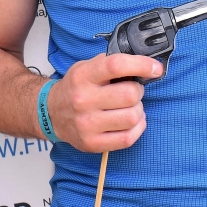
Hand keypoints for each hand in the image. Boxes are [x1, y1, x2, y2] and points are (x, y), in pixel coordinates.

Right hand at [46, 53, 160, 151]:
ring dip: (138, 110)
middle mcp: (83, 99)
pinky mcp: (92, 143)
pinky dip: (137, 128)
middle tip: (133, 90)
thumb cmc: (76, 88)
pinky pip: (128, 138)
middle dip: (138, 91)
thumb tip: (144, 64)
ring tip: (130, 107)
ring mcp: (87, 124)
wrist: (51, 113)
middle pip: (130, 94)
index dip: (142, 65)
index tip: (155, 68)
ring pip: (132, 117)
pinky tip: (131, 122)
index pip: (116, 65)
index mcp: (83, 76)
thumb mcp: (86, 67)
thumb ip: (110, 63)